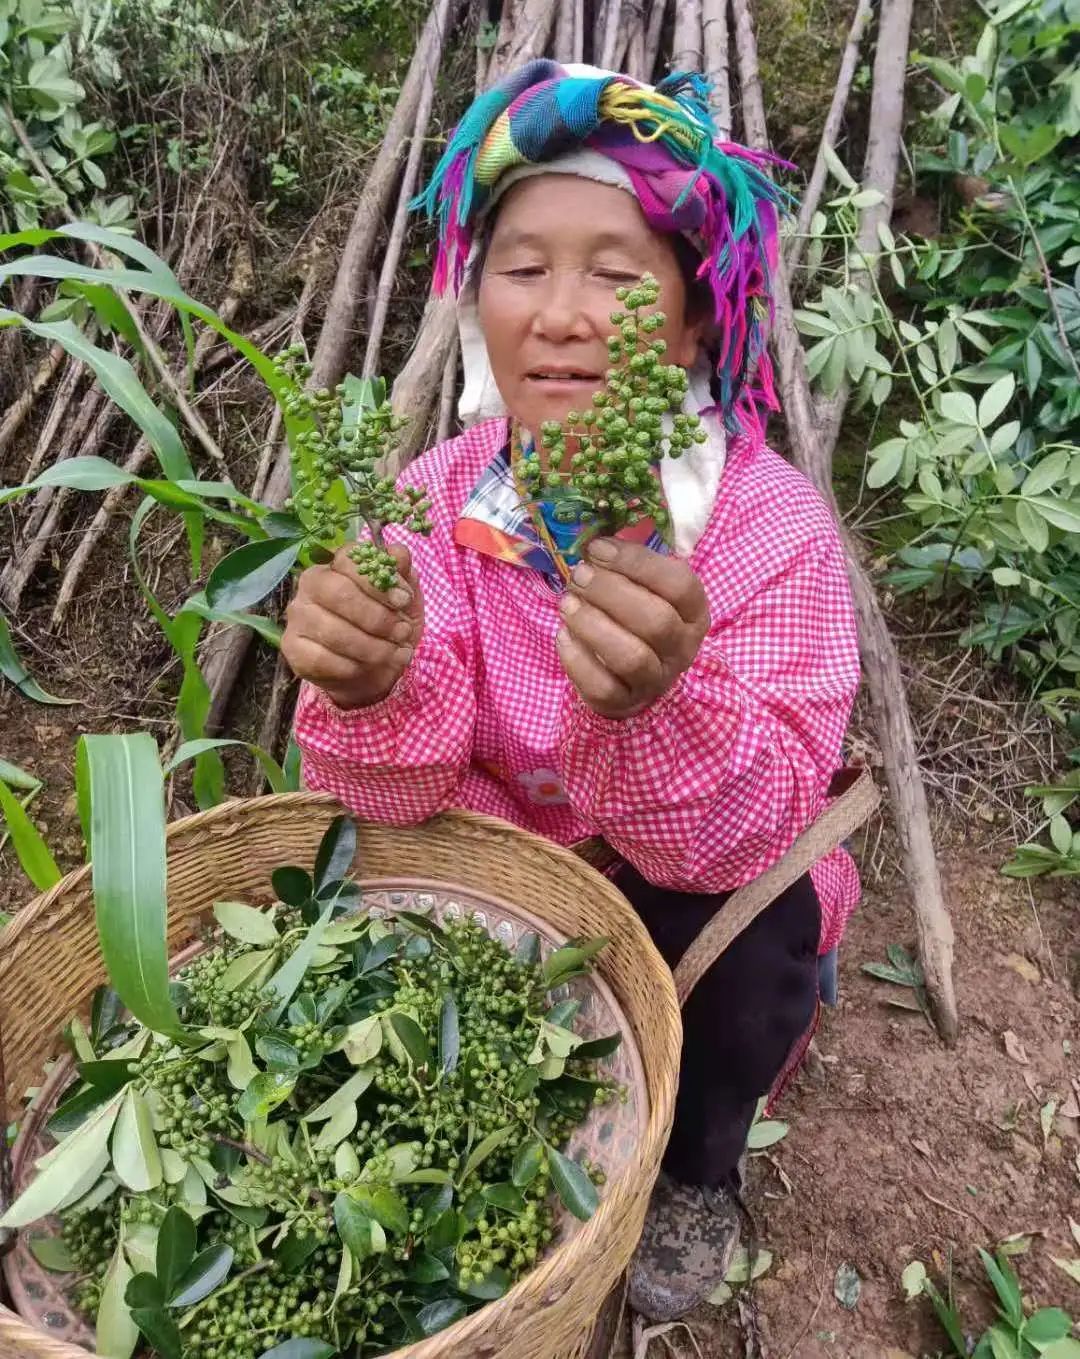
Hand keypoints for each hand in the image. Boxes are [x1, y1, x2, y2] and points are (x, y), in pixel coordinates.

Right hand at [282, 543, 422, 709]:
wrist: (374, 670)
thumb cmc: (387, 627)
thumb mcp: (404, 600)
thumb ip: (402, 574)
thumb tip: (398, 554)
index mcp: (338, 564)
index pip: (350, 560)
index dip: (379, 581)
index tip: (404, 601)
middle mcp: (311, 584)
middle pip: (340, 593)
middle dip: (378, 618)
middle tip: (402, 632)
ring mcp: (298, 615)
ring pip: (333, 630)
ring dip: (372, 647)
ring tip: (394, 653)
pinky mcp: (292, 647)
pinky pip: (321, 658)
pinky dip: (351, 666)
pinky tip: (366, 667)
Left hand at [556, 539, 708, 719]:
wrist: (631, 677)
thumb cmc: (636, 617)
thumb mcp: (645, 588)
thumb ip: (629, 564)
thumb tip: (594, 543)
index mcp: (694, 612)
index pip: (679, 585)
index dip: (637, 563)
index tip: (598, 548)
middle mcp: (682, 648)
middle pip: (656, 621)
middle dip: (611, 592)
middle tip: (579, 575)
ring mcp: (655, 680)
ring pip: (631, 656)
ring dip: (593, 624)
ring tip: (567, 603)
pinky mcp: (624, 702)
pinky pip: (602, 686)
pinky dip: (577, 659)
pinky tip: (563, 635)